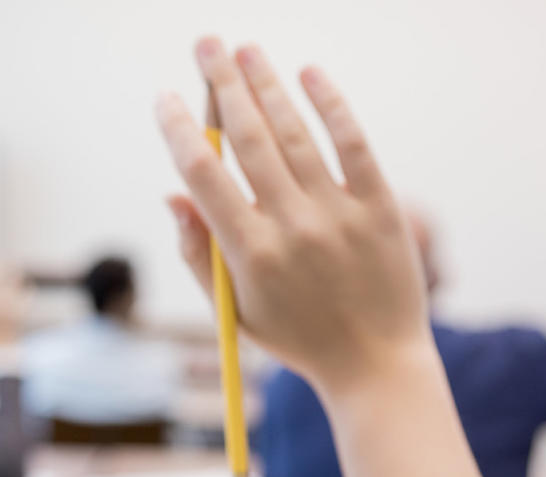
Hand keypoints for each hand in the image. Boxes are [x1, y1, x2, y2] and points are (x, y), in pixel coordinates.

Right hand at [157, 38, 430, 392]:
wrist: (375, 365)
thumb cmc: (296, 337)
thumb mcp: (234, 309)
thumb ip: (200, 252)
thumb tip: (173, 194)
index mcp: (248, 253)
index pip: (203, 174)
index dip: (179, 129)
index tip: (164, 98)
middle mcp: (291, 227)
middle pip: (248, 140)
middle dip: (222, 85)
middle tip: (206, 44)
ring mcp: (339, 215)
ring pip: (295, 134)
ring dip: (267, 84)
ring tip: (245, 50)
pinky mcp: (381, 209)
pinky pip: (353, 145)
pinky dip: (330, 106)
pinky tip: (308, 74)